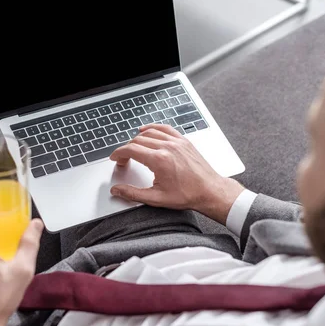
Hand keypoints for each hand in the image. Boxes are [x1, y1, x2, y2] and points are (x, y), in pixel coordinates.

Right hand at [109, 124, 244, 223]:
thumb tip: (117, 190)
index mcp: (159, 160)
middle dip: (127, 149)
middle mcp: (167, 147)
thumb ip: (133, 193)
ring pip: (149, 132)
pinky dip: (153, 127)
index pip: (131, 149)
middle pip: (138, 140)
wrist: (209, 191)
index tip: (115, 158)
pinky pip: (165, 128)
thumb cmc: (188, 195)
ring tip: (133, 148)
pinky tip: (147, 131)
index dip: (119, 153)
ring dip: (137, 139)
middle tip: (124, 160)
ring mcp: (176, 142)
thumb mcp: (156, 198)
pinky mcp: (183, 141)